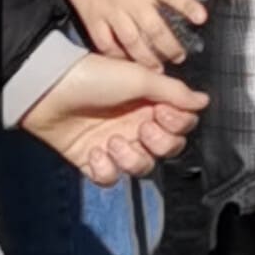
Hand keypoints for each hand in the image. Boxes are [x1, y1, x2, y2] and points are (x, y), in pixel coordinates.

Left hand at [21, 48, 207, 184]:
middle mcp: (137, 125)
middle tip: (142, 127)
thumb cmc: (95, 76)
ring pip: (143, 167)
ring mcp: (117, 144)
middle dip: (159, 143)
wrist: (50, 91)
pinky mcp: (93, 161)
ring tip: (112, 141)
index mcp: (151, 103)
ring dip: (132, 158)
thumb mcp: (139, 77)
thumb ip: (174, 92)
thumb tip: (204, 100)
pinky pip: (111, 178)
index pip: (182, 125)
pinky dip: (106, 170)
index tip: (161, 111)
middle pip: (168, 149)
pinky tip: (96, 153)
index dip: (178, 123)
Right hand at [64, 0, 206, 65]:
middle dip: (169, 46)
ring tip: (157, 68)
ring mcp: (111, 11)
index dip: (189, 7)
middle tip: (179, 58)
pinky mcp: (93, 18)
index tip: (202, 19)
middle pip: (154, 28)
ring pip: (131, 41)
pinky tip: (125, 62)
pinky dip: (116, 55)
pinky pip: (105, 42)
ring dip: (146, 58)